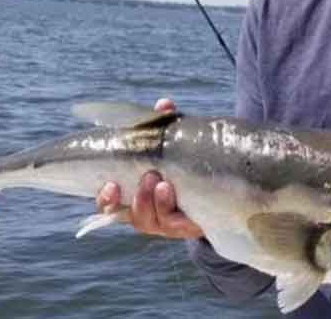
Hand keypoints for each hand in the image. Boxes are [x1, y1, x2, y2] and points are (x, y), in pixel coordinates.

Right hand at [95, 97, 203, 239]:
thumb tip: (164, 104)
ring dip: (152, 202)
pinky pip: (173, 225)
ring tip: (161, 183)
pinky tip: (171, 191)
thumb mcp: (175, 142)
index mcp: (136, 196)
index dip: (106, 199)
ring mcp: (167, 223)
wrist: (224, 180)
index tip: (110, 184)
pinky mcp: (187, 227)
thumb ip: (165, 126)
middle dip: (136, 198)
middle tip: (148, 176)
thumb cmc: (188, 160)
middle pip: (131, 216)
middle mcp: (149, 213)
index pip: (111, 205)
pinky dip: (168, 208)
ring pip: (150, 222)